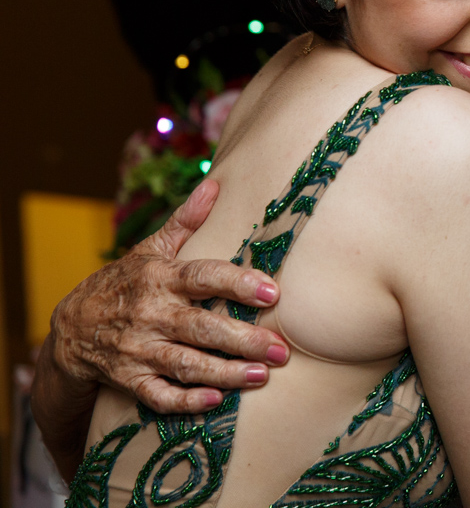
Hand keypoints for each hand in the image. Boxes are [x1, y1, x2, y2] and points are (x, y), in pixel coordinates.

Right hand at [45, 179, 289, 413]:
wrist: (71, 328)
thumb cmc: (124, 283)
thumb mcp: (149, 249)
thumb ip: (186, 221)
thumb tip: (215, 183)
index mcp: (160, 277)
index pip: (202, 277)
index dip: (237, 283)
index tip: (272, 292)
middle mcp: (150, 314)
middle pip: (201, 328)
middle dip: (243, 340)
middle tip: (281, 350)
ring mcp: (139, 349)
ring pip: (186, 365)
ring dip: (225, 373)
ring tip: (262, 375)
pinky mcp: (130, 379)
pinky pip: (159, 396)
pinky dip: (186, 402)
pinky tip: (216, 401)